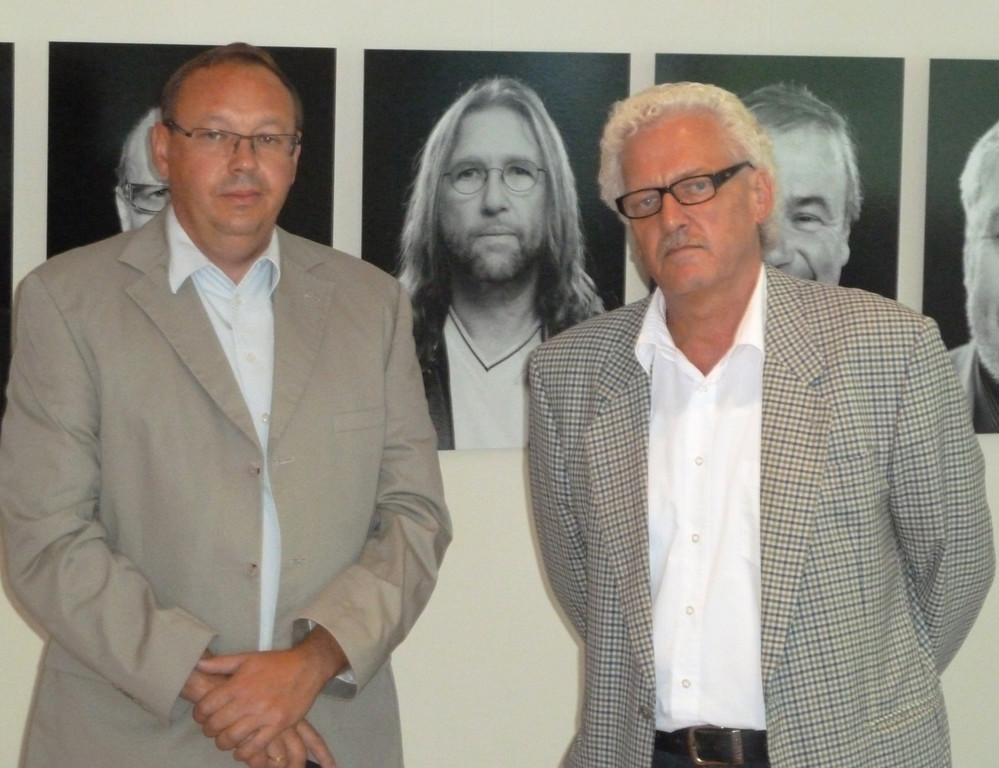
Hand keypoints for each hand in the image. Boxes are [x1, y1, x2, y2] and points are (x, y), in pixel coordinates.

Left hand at [192, 627, 345, 758]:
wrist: (307, 667)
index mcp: (238, 684)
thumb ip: (221, 663)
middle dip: (209, 730)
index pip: (206, 706)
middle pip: (216, 725)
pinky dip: (244, 753)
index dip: (199, 714)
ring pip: (232, 739)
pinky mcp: (278, 725)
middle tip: (213, 729)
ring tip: (226, 739)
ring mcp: (263, 715)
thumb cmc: (276, 663)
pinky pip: (255, 747)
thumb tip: (198, 664)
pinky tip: (241, 750)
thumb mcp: (247, 658)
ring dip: (224, 743)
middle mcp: (248, 701)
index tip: (202, 716)